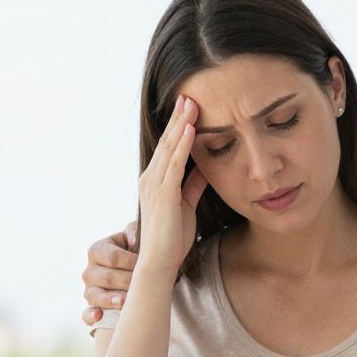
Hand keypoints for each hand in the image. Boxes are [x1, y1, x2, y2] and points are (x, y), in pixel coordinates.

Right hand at [80, 221, 138, 325]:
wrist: (131, 271)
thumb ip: (134, 231)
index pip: (112, 257)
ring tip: (124, 302)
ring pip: (95, 296)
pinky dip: (91, 316)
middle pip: (107, 278)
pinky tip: (99, 316)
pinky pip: (86, 314)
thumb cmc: (133, 251)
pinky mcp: (91, 307)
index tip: (148, 265)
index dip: (131, 261)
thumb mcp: (133, 236)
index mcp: (97, 251)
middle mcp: (89, 271)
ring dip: (110, 299)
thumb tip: (135, 241)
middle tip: (144, 284)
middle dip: (127, 281)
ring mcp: (89, 290)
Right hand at [135, 95, 208, 282]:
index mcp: (156, 180)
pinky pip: (175, 164)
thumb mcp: (187, 204)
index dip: (178, 126)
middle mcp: (151, 178)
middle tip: (188, 94)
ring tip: (190, 103)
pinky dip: (183, 145)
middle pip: (168, 141)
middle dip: (178, 117)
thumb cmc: (173, 238)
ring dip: (181, 124)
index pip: (169, 147)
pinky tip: (190, 130)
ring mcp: (155, 185)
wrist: (160, 262)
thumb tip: (204, 167)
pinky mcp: (164, 194)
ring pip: (170, 148)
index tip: (188, 106)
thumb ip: (193, 184)